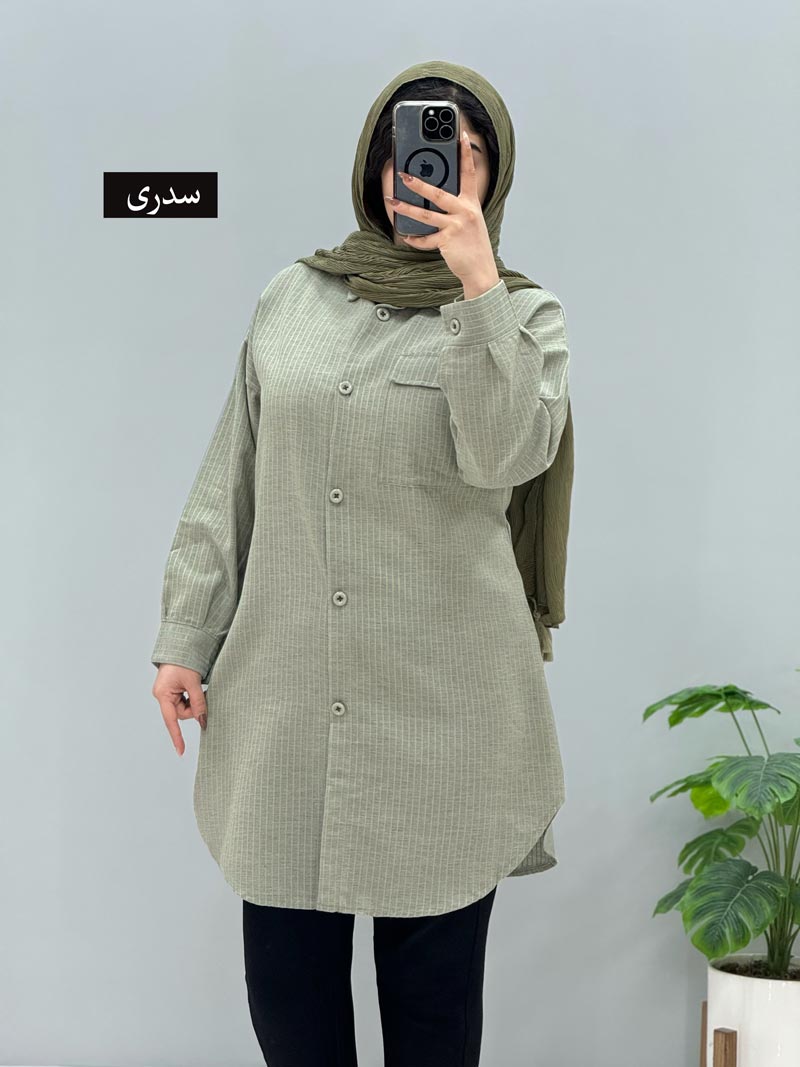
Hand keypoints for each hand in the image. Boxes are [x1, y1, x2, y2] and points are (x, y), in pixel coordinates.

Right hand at [152, 664, 207, 755]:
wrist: (181, 644)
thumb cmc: (184, 660)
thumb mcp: (193, 682)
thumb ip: (199, 702)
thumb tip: (203, 720)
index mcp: (163, 694)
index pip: (171, 721)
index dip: (177, 737)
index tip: (181, 751)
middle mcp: (163, 695)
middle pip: (181, 713)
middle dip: (194, 708)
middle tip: (204, 694)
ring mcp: (167, 693)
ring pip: (184, 707)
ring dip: (194, 702)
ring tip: (200, 687)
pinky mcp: (172, 690)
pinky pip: (184, 700)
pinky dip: (192, 697)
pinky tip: (197, 688)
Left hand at [387, 127, 500, 295]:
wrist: (481, 269)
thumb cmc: (473, 245)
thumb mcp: (471, 221)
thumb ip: (457, 208)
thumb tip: (433, 198)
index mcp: (471, 203)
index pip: (469, 173)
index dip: (466, 154)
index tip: (462, 135)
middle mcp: (465, 212)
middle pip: (438, 193)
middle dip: (418, 184)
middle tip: (403, 175)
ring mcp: (456, 226)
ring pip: (426, 215)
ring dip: (406, 208)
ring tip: (392, 201)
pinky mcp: (448, 241)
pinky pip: (426, 239)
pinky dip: (415, 239)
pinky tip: (407, 236)